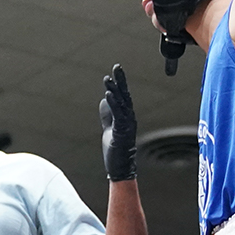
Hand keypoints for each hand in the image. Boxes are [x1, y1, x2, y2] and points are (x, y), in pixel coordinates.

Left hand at [99, 64, 136, 181]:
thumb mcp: (109, 128)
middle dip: (120, 80)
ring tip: (108, 79)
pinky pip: (118, 115)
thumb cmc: (116, 149)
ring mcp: (127, 125)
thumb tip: (105, 101)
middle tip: (117, 66)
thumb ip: (108, 114)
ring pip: (122, 104)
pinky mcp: (122, 132)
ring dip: (115, 90)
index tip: (116, 70)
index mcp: (126, 116)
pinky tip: (108, 94)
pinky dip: (113, 104)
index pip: (124, 96)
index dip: (120, 83)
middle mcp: (129, 118)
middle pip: (125, 95)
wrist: (121, 168)